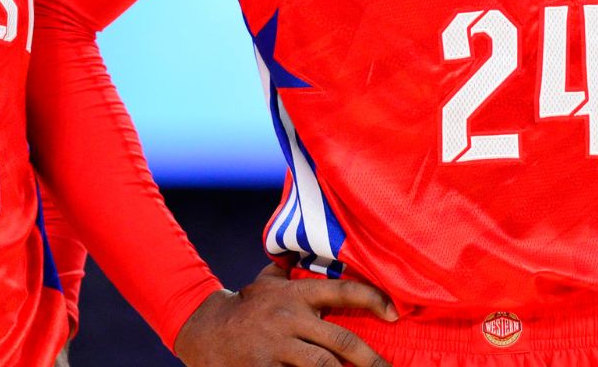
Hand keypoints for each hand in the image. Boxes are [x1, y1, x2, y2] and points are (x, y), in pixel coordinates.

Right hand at [173, 264, 396, 366]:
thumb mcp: (266, 281)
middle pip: (342, 341)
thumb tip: (300, 243)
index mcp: (296, 294)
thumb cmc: (244, 307)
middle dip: (371, 360)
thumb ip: (287, 265)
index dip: (373, 299)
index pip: (343, 290)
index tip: (393, 313)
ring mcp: (277, 346)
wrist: (203, 330)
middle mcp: (290, 318)